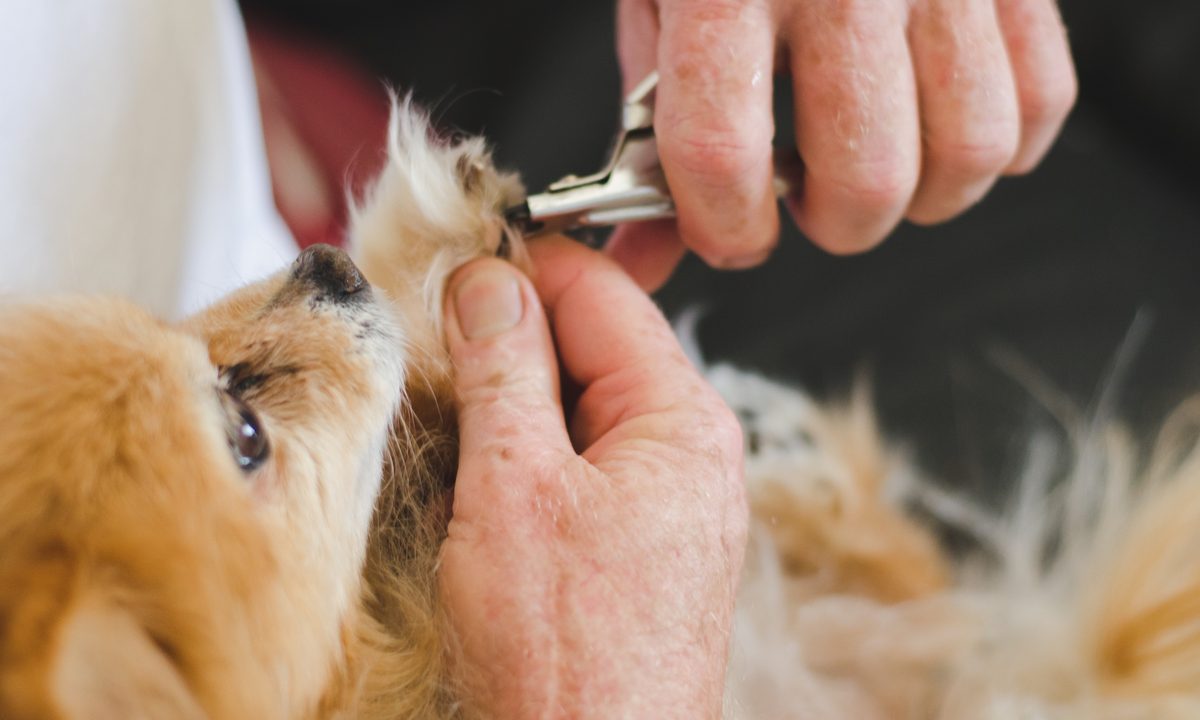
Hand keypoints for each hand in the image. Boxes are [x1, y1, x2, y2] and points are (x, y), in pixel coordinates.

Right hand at [438, 238, 746, 717]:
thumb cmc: (571, 661)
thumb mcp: (515, 487)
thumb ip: (505, 369)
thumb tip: (488, 283)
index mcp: (681, 421)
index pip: (601, 295)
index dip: (524, 266)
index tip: (452, 259)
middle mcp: (687, 456)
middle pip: (591, 349)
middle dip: (508, 336)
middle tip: (427, 339)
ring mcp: (663, 506)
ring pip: (576, 410)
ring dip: (507, 400)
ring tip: (441, 411)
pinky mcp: (633, 548)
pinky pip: (575, 468)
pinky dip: (521, 455)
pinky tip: (473, 474)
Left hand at [610, 0, 1077, 288]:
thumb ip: (650, 129)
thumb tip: (646, 254)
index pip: (725, 153)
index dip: (725, 228)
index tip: (729, 232)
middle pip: (867, 179)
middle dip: (833, 224)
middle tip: (809, 197)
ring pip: (970, 154)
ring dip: (921, 196)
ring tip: (879, 161)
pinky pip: (1043, 101)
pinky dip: (1000, 144)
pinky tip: (941, 121)